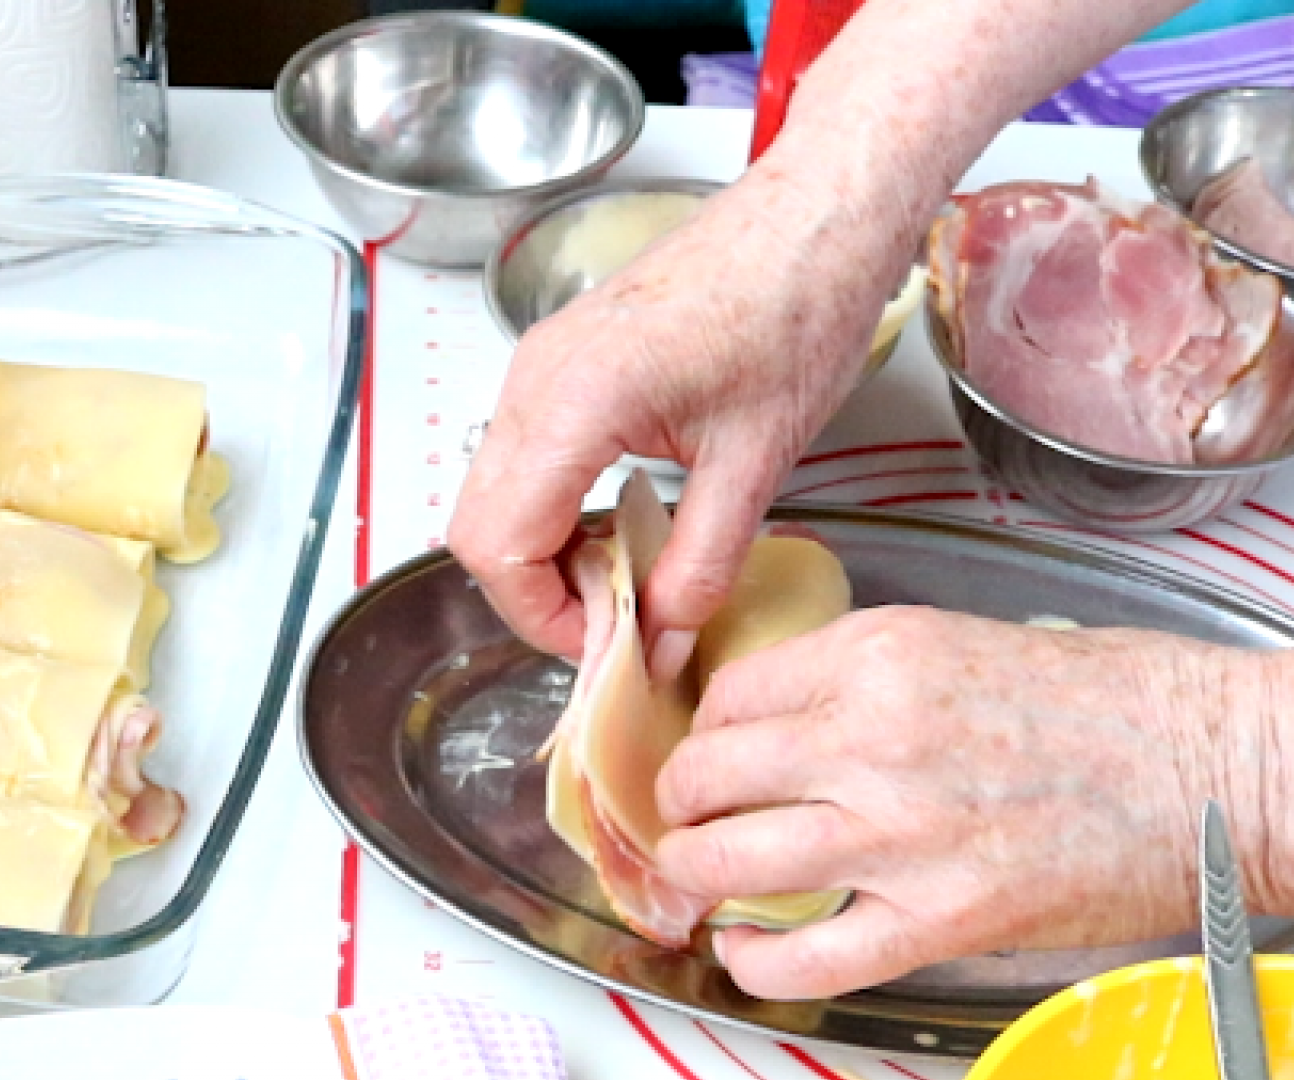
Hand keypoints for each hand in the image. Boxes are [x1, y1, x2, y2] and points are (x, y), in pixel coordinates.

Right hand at [447, 174, 897, 659]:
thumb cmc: (797, 309)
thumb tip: (659, 643)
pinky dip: (554, 509)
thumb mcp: (757, 463)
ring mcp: (540, 364)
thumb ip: (699, 568)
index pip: (498, 546)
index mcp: (573, 400)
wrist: (815, 217)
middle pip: (478, 527)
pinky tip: (621, 523)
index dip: (541, 617)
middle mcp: (535, 379)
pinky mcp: (563, 359)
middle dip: (535, 594)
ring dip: (544, 552)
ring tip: (627, 577)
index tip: (606, 648)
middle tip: (616, 625)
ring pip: (494, 493)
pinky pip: (523, 457)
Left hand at [653, 605, 1268, 999]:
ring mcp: (900, 832)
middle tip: (693, 816)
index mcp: (878, 653)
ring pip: (726, 860)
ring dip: (697, 873)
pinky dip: (754, 959)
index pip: (728, 695)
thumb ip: (863, 678)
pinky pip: (801, 955)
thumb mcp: (961, 641)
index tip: (715, 753)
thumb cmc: (1118, 698)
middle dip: (682, 802)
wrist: (1225, 765)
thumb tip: (781, 721)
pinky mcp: (938, 919)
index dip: (708, 732)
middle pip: (705, 775)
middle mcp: (871, 735)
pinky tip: (747, 946)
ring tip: (707, 877)